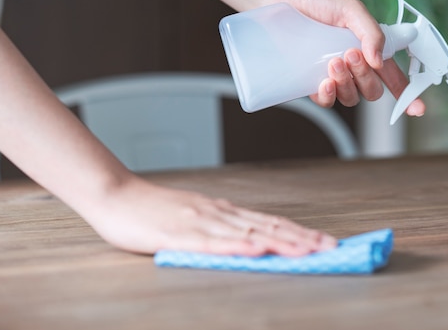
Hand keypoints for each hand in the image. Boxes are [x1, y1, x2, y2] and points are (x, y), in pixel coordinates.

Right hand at [81, 176, 336, 255]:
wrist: (117, 195)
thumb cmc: (153, 210)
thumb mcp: (194, 217)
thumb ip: (220, 227)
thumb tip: (249, 238)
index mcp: (223, 212)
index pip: (269, 223)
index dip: (299, 232)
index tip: (323, 241)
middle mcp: (219, 214)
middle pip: (267, 227)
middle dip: (302, 238)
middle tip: (330, 247)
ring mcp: (200, 222)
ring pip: (249, 234)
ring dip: (281, 242)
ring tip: (308, 251)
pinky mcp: (180, 234)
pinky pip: (214, 242)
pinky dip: (239, 246)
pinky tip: (257, 250)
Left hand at [283, 0, 425, 116]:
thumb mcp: (351, 9)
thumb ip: (371, 32)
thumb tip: (379, 60)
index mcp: (369, 48)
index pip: (393, 75)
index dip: (407, 94)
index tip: (418, 110)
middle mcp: (353, 66)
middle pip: (372, 90)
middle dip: (366, 77)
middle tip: (350, 54)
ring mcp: (332, 75)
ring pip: (351, 97)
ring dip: (347, 84)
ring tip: (334, 62)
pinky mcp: (310, 81)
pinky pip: (327, 101)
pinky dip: (329, 95)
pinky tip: (325, 82)